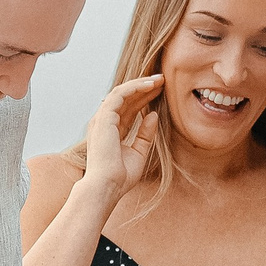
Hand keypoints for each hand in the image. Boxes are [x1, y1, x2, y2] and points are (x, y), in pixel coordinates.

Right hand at [79, 75, 160, 206]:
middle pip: (126, 99)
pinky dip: (134, 87)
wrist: (107, 186)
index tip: (160, 92)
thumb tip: (153, 115)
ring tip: (159, 79)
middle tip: (162, 80)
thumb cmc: (120, 177)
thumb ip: (145, 134)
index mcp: (111, 131)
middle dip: (144, 88)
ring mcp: (102, 119)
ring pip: (122, 93)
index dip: (143, 98)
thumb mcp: (139, 152)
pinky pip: (119, 95)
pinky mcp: (104, 117)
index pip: (128, 109)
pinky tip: (150, 85)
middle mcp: (104, 123)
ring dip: (141, 84)